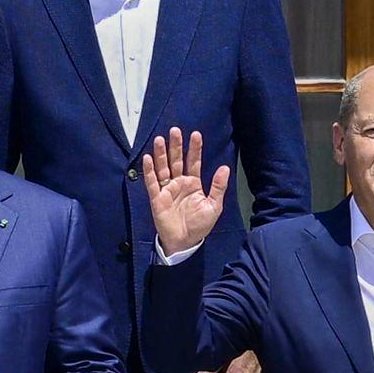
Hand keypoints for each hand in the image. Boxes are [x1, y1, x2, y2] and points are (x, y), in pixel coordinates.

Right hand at [139, 130, 233, 264]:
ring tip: (160, 139)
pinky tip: (148, 158)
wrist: (184, 242)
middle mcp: (179, 183)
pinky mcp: (156, 198)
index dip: (194, 149)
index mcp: (193, 183)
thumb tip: (225, 167)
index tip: (196, 134)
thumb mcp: (214, 206)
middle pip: (176, 160)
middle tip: (175, 130)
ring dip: (161, 154)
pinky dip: (149, 171)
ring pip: (163, 168)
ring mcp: (167, 189)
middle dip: (176, 146)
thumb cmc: (199, 225)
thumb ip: (218, 187)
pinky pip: (152, 182)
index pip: (194, 162)